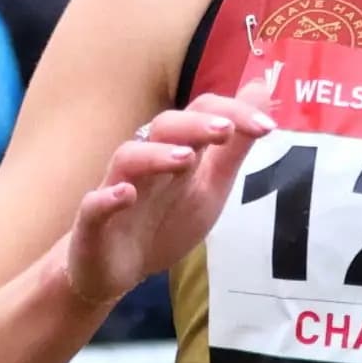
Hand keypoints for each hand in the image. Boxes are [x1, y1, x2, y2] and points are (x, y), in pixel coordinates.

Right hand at [61, 60, 279, 308]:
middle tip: (226, 130)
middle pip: (163, 128)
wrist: (116, 269)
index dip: (233, 114)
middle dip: (195, 126)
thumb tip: (261, 92)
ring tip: (185, 159)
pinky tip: (126, 195)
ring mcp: (116, 188)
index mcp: (176, 152)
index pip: (200, 115)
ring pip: (129, 158)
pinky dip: (109, 197)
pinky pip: (95, 204)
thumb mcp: (209, 189)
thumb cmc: (163, 222)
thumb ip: (233, 148)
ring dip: (156, 156)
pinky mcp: (93, 223)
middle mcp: (146, 164)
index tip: (268, 126)